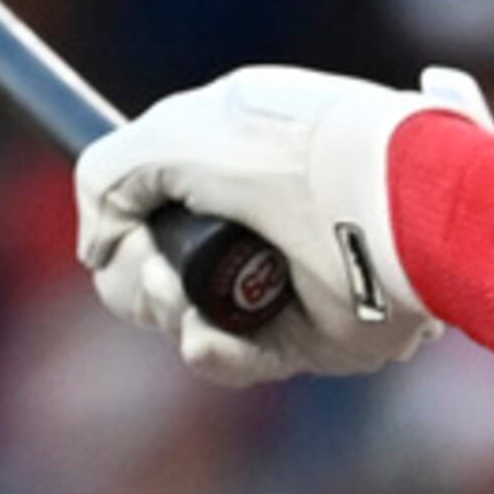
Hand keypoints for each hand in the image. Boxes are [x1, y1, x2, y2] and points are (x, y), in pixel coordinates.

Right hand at [75, 63, 493, 387]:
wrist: (396, 201)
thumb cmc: (292, 155)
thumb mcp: (177, 135)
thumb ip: (111, 176)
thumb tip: (97, 247)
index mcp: (230, 156)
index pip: (143, 204)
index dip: (122, 230)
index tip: (123, 233)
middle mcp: (251, 219)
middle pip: (149, 268)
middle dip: (137, 275)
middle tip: (163, 272)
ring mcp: (277, 280)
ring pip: (181, 318)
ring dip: (168, 310)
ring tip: (186, 298)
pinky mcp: (305, 335)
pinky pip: (227, 358)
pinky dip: (214, 350)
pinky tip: (213, 332)